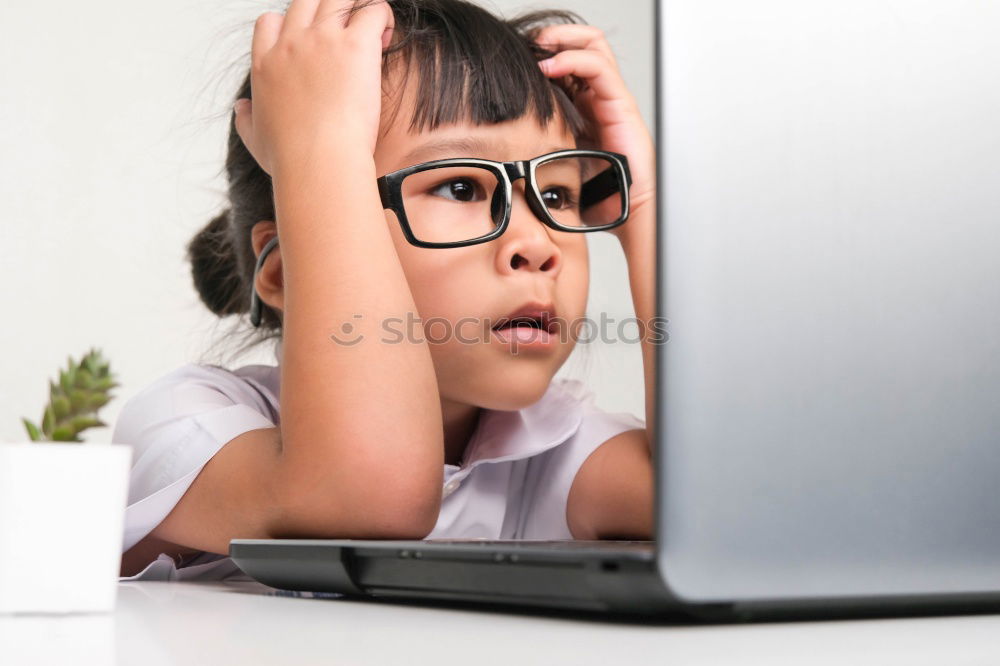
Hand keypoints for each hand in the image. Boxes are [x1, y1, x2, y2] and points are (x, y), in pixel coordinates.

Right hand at [233, 0, 394, 176]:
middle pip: (305, 1)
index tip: (309, 42)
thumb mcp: (255, 139)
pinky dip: (382, 16)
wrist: (317, 162)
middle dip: (326, 10)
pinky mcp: (355, 46)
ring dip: (356, 7)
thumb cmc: (290, 158)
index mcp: (265, 63)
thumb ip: (245, 120)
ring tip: (370, 30)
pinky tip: (385, 37)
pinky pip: (373, 10)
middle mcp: (290, 44)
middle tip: (346, 33)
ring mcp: (322, 40)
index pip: (270, 21)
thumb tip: (240, 109)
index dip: (290, 25)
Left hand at [535, 24, 655, 236]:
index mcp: (584, 106)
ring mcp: (611, 98)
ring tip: (537, 47)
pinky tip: (550, 68)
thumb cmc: (594, 192)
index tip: (514, 56)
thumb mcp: (552, 159)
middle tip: (525, 44)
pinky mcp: (620, 104)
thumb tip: (495, 145)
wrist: (623, 211)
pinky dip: (572, 59)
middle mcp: (599, 97)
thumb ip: (535, 142)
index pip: (566, 61)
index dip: (543, 51)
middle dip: (552, 37)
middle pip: (581, 43)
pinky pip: (598, 67)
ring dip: (561, 39)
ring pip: (592, 45)